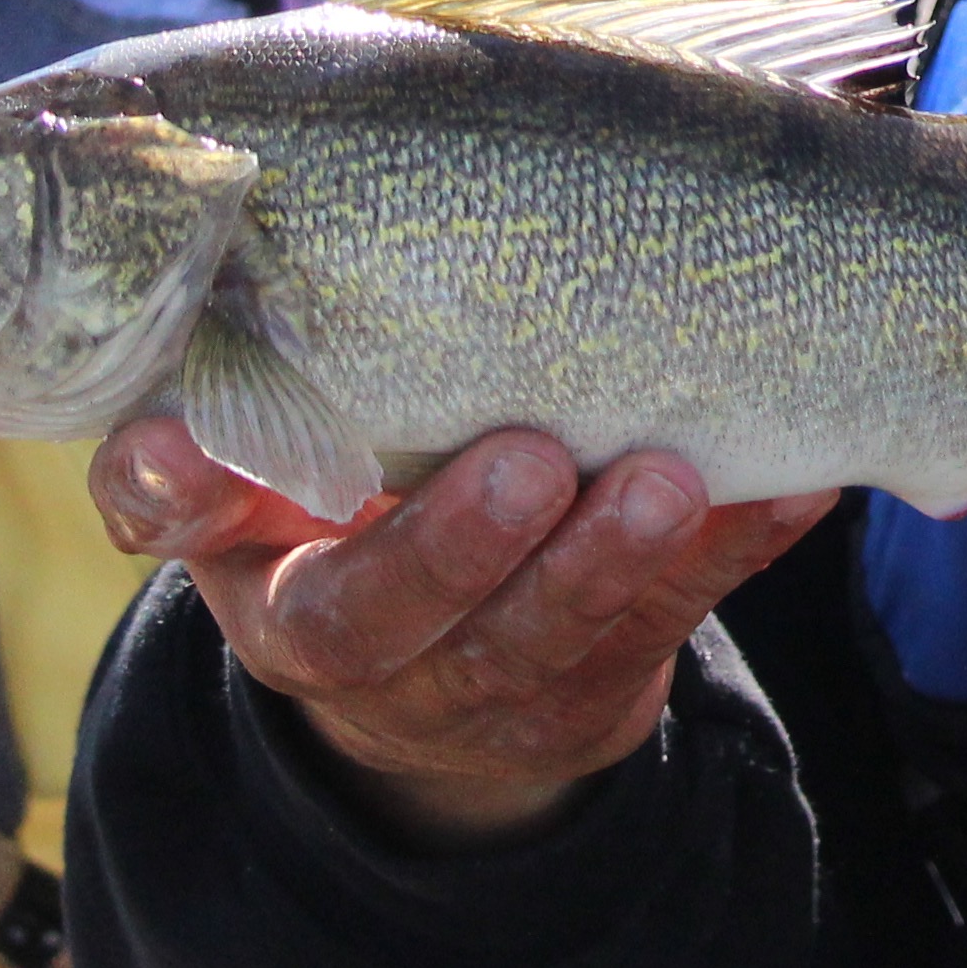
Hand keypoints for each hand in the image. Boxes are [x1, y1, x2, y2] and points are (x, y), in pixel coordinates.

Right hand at [88, 418, 837, 850]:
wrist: (441, 674)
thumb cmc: (361, 504)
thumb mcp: (289, 458)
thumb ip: (268, 383)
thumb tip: (246, 269)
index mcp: (245, 556)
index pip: (174, 523)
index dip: (173, 492)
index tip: (179, 447)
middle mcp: (335, 640)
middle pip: (373, 618)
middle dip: (451, 551)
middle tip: (524, 466)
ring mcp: (466, 689)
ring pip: (531, 645)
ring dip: (605, 566)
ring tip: (666, 483)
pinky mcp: (586, 698)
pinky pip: (665, 628)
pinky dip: (733, 555)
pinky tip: (794, 487)